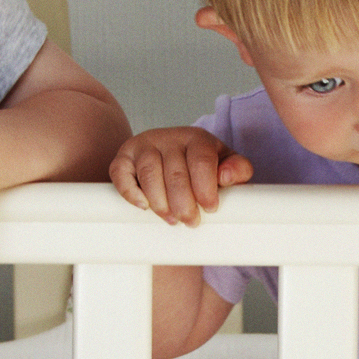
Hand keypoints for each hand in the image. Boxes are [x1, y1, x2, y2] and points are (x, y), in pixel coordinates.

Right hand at [110, 127, 251, 224]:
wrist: (171, 154)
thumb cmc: (201, 165)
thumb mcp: (225, 164)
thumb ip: (237, 169)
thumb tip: (227, 176)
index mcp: (197, 138)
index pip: (201, 160)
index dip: (206, 188)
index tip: (210, 208)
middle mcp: (168, 137)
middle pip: (175, 173)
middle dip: (184, 204)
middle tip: (191, 221)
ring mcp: (144, 145)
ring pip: (149, 174)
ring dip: (160, 203)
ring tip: (171, 219)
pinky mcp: (124, 157)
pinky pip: (121, 174)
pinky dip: (131, 192)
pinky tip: (144, 206)